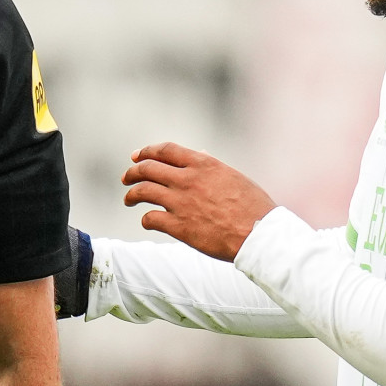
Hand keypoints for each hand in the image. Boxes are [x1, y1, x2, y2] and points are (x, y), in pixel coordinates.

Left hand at [122, 142, 279, 262]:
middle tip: (126, 178)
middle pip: (147, 169)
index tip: (137, 157)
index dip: (146, 152)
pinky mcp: (179, 227)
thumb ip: (211, 166)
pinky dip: (145, 219)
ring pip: (142, 191)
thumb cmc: (253, 206)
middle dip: (132, 172)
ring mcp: (181, 203)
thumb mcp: (233, 177)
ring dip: (131, 195)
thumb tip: (198, 154)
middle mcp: (188, 180)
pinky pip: (150, 218)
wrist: (259, 235)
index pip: (165, 150)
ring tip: (129, 199)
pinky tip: (148, 221)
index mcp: (203, 164)